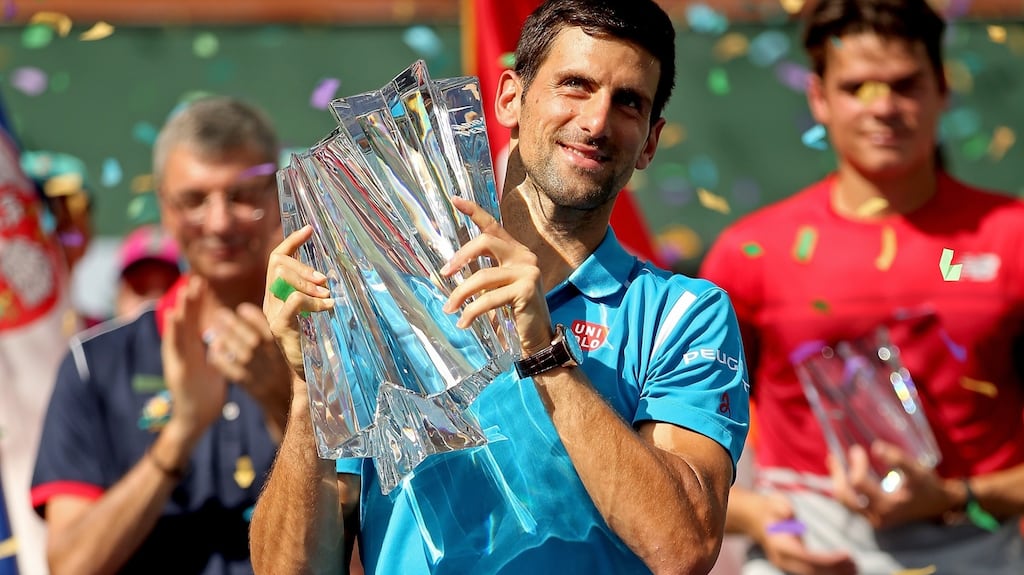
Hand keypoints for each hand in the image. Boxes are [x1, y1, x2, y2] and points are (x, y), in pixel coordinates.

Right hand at [162, 276, 226, 439]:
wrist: (196, 416)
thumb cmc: (205, 390)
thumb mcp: (211, 363)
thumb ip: (212, 346)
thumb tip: (222, 331)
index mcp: (192, 347)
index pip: (195, 320)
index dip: (198, 302)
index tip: (203, 283)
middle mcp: (182, 350)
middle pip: (186, 321)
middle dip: (190, 300)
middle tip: (195, 279)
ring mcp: (177, 360)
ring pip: (178, 331)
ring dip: (180, 311)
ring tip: (182, 293)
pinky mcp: (176, 370)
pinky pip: (175, 349)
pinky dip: (172, 332)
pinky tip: (172, 317)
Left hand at [206, 302, 292, 412]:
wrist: (285, 403)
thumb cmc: (288, 374)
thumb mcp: (291, 355)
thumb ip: (281, 338)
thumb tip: (268, 314)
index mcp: (283, 353)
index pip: (268, 332)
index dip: (255, 319)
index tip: (243, 308)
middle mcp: (270, 363)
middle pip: (251, 341)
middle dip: (235, 325)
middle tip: (221, 314)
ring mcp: (258, 374)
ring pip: (238, 353)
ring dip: (225, 339)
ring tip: (215, 328)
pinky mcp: (246, 384)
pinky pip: (229, 370)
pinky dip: (220, 358)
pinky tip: (213, 348)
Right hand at [262, 225, 333, 382]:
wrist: (307, 373)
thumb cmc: (315, 341)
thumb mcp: (315, 309)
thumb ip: (316, 290)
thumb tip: (330, 271)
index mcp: (277, 293)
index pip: (277, 258)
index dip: (292, 240)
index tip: (309, 229)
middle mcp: (271, 300)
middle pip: (279, 264)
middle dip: (303, 266)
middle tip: (324, 280)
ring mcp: (273, 313)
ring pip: (283, 279)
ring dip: (309, 282)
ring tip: (327, 295)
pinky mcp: (280, 327)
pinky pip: (293, 301)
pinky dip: (313, 301)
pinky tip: (328, 308)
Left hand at [441, 196, 552, 355]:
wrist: (537, 338)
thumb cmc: (515, 312)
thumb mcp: (499, 287)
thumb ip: (485, 273)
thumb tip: (452, 269)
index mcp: (516, 252)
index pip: (493, 226)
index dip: (474, 211)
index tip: (454, 199)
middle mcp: (524, 256)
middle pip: (486, 241)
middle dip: (461, 257)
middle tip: (446, 274)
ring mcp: (528, 272)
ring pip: (482, 276)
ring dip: (461, 294)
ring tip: (450, 308)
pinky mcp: (526, 290)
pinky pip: (489, 298)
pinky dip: (472, 311)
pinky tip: (464, 322)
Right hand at [755, 493, 856, 574]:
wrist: (756, 518)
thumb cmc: (769, 509)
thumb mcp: (774, 502)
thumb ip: (780, 507)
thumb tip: (788, 514)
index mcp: (779, 545)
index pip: (806, 557)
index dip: (827, 560)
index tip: (846, 555)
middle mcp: (783, 558)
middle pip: (812, 570)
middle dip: (835, 570)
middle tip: (855, 565)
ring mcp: (788, 564)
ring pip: (813, 574)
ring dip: (834, 574)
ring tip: (854, 569)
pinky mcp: (794, 565)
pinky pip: (812, 572)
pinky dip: (828, 572)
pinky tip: (843, 569)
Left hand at [828, 442, 953, 528]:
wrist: (937, 506)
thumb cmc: (927, 486)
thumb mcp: (917, 470)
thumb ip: (898, 458)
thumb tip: (876, 447)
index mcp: (888, 506)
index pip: (859, 483)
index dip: (856, 464)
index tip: (857, 449)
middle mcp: (877, 516)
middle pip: (845, 496)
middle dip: (838, 474)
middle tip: (834, 455)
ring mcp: (873, 519)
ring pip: (845, 501)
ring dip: (838, 481)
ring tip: (834, 462)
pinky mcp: (872, 517)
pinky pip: (851, 503)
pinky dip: (844, 488)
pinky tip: (842, 472)